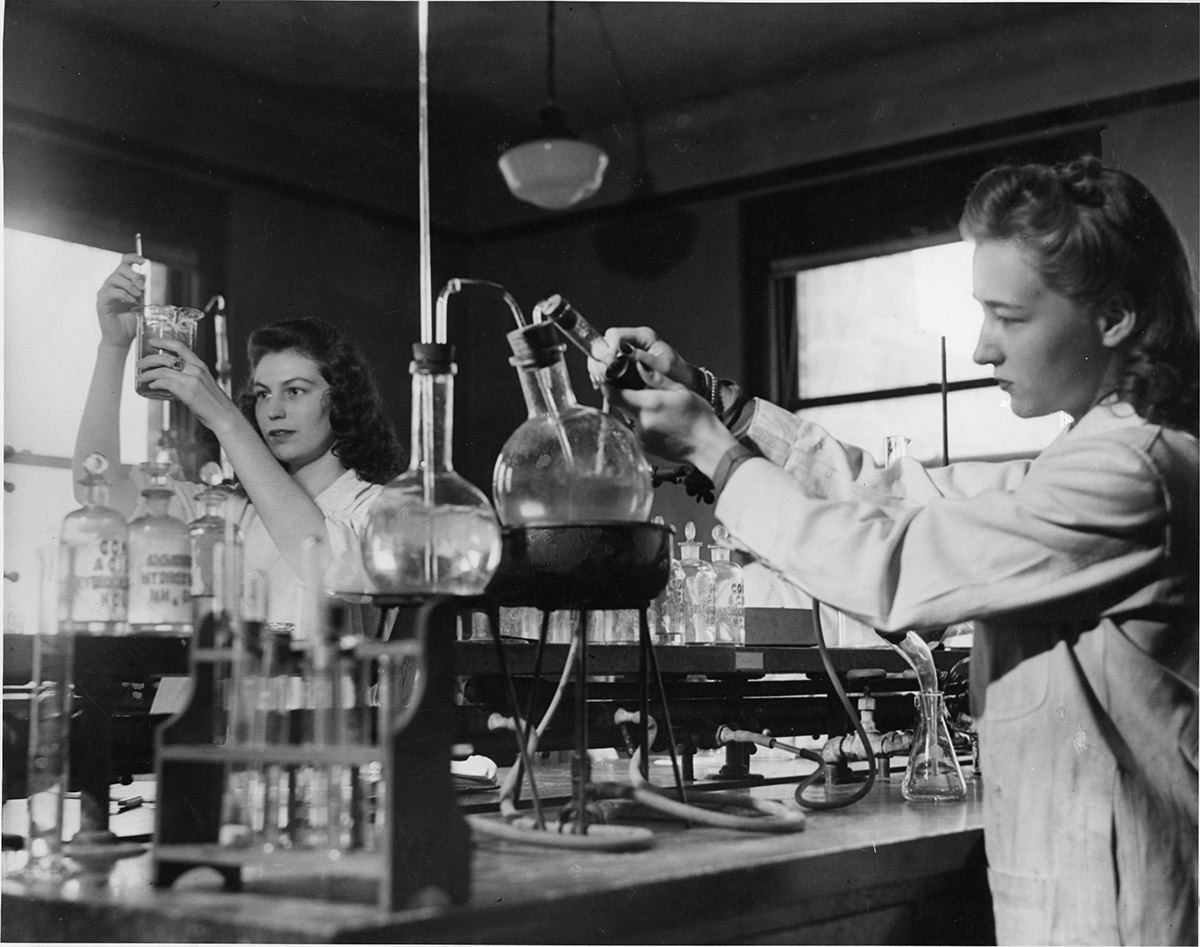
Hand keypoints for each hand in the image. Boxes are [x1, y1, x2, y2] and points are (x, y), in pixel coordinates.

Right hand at [95, 253, 144, 348]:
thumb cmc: (130, 321)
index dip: (132, 258)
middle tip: (142, 288)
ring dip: (129, 285)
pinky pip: (111, 292)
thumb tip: (144, 276)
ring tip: (137, 297)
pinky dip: (123, 294)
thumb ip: (142, 289)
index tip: (142, 261)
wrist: (122, 338)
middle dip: (133, 275)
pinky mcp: (102, 302)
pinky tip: (131, 301)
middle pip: (120, 269)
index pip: (123, 264)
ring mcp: (105, 293)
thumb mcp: (141, 302)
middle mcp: (111, 285)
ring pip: (114, 278)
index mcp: (121, 283)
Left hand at [137, 338, 239, 431]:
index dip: (164, 341)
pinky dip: (156, 383)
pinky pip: (166, 383)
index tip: (152, 341)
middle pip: (167, 358)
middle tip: (140, 364)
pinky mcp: (188, 392)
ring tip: (140, 377)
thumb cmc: (214, 403)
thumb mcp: (204, 384)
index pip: (180, 347)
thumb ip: (191, 378)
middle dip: (149, 360)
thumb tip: (173, 380)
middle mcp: (196, 370)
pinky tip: (152, 386)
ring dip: (148, 374)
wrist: (225, 417)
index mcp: (201, 365)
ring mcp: (192, 380)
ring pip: (163, 371)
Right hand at [586, 326, 703, 392]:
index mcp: (643, 336)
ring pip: (602, 353)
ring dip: (600, 366)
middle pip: (604, 342)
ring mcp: (627, 351)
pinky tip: (606, 382)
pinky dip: (603, 372)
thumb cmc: (678, 374)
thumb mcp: (663, 367)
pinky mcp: (625, 362)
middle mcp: (633, 340)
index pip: (615, 335)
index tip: (608, 364)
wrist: (685, 383)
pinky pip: (607, 364)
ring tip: (603, 380)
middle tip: (603, 374)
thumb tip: (625, 352)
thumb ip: (644, 359)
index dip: (608, 349)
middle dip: (601, 358)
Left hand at [604, 374, 736, 476]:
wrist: (708, 448)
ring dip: (634, 407)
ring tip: (656, 405)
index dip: (606, 382)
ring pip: (627, 415)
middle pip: (619, 404)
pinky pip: (636, 427)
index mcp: (648, 405)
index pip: (613, 393)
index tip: (605, 374)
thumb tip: (638, 364)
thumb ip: (655, 377)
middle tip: (633, 385)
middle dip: (622, 392)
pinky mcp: (644, 446)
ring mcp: (641, 436)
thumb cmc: (699, 419)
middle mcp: (640, 422)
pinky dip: (643, 420)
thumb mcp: (680, 390)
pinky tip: (660, 419)